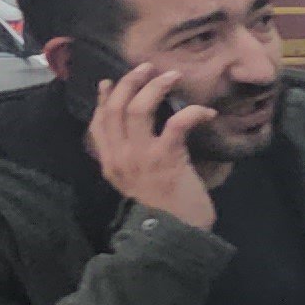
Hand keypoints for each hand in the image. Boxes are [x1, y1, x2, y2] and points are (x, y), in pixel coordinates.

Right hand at [87, 63, 217, 228]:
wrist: (174, 237)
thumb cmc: (163, 210)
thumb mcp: (137, 183)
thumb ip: (132, 160)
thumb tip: (142, 138)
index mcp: (110, 162)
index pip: (98, 123)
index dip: (103, 99)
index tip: (111, 81)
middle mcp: (120, 157)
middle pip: (116, 108)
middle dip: (130, 83)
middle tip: (147, 68)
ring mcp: (141, 157)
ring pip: (138, 109)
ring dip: (155, 87)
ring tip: (172, 76)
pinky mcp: (166, 159)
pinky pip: (177, 123)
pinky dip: (192, 112)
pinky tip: (206, 112)